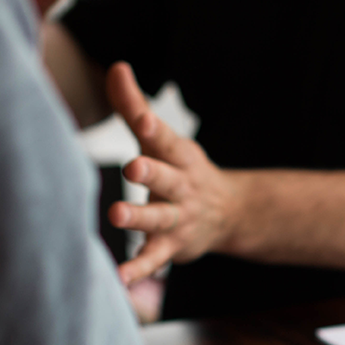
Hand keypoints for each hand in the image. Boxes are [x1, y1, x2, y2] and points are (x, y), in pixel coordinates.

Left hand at [104, 62, 240, 284]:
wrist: (228, 214)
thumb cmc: (180, 170)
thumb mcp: (162, 139)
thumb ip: (134, 106)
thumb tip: (117, 66)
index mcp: (178, 156)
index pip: (166, 139)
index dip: (153, 127)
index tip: (142, 119)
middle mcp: (181, 187)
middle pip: (166, 178)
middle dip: (151, 172)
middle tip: (133, 167)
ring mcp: (178, 218)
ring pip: (159, 218)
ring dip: (140, 218)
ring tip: (117, 215)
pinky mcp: (172, 247)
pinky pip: (154, 259)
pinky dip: (138, 269)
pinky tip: (119, 278)